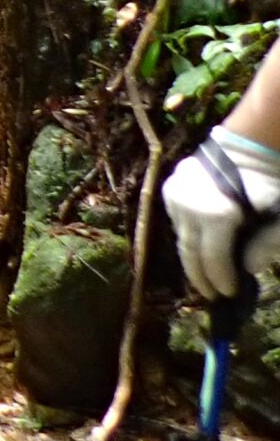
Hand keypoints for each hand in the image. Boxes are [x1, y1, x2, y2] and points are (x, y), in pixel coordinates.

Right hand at [165, 130, 279, 299]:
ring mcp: (175, 197)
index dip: (221, 280)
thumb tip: (248, 270)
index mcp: (215, 214)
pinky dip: (189, 237)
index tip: (229, 295)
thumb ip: (266, 244)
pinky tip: (200, 247)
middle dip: (201, 277)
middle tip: (212, 295)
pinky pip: (177, 222)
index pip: (213, 259)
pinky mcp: (170, 189)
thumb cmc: (267, 180)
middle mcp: (188, 207)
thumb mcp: (277, 214)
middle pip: (190, 252)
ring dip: (193, 258)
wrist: (248, 145)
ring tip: (205, 275)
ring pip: (181, 238)